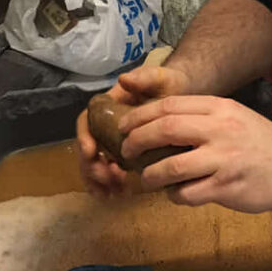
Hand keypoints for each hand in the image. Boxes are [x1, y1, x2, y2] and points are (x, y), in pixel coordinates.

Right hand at [75, 63, 191, 197]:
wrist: (187, 96)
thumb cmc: (170, 84)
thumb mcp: (160, 78)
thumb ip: (144, 77)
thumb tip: (124, 80)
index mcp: (109, 106)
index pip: (87, 121)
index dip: (84, 137)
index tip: (91, 152)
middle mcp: (107, 125)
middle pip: (88, 148)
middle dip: (92, 166)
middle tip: (107, 178)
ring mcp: (116, 142)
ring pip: (97, 164)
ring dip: (100, 180)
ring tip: (113, 190)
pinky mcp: (129, 155)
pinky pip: (113, 172)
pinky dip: (112, 184)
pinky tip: (120, 193)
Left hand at [118, 96, 271, 212]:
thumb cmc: (261, 144)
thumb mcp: (235, 117)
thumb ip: (203, 118)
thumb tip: (159, 126)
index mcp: (220, 108)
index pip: (169, 105)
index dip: (140, 116)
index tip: (124, 128)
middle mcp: (220, 129)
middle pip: (164, 130)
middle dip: (137, 142)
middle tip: (127, 152)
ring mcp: (222, 159)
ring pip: (169, 167)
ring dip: (150, 176)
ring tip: (146, 180)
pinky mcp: (225, 187)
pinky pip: (186, 194)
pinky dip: (174, 196)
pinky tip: (177, 194)